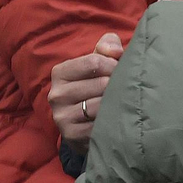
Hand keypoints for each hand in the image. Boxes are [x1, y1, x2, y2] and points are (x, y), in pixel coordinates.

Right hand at [47, 34, 123, 153]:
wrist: (89, 127)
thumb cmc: (98, 88)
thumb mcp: (100, 64)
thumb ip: (107, 48)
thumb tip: (115, 50)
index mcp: (61, 73)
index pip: (94, 62)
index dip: (115, 65)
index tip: (121, 71)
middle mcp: (56, 94)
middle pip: (101, 83)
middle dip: (118, 86)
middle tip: (125, 91)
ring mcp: (62, 116)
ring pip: (102, 105)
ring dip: (117, 104)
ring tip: (121, 104)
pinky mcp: (71, 135)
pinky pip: (100, 125)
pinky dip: (112, 122)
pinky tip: (114, 121)